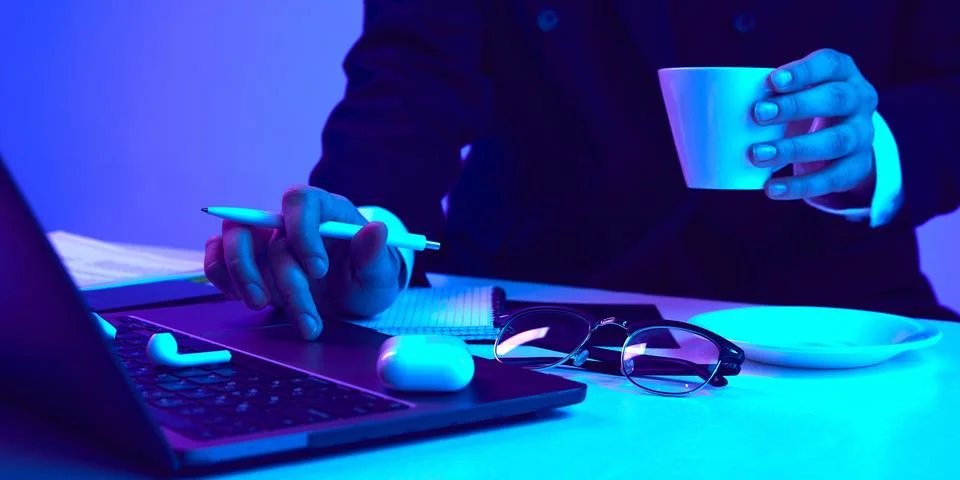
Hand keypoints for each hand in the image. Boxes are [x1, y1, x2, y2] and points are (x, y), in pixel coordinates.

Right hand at [203, 186, 403, 339]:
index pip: (299, 201)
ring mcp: (264, 240)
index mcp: (324, 210)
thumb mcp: (380, 272)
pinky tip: (246, 299)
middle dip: (284, 278)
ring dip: (243, 275)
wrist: (353, 300)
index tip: (318, 270)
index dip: (302, 231)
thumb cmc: (367, 278)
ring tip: (262, 306)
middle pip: (266, 230)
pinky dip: (223, 279)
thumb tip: (377, 229)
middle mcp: (289, 221)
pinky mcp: (248, 264)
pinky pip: (218, 260)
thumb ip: (375, 253)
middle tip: (305, 316)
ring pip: (234, 240)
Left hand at [749, 48, 878, 201]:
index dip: (804, 71)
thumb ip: (771, 95)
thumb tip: (718, 110)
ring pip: (836, 141)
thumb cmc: (806, 109)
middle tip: (758, 115)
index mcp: (843, 74)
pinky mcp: (857, 166)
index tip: (773, 81)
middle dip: (795, 107)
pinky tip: (772, 188)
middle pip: (835, 99)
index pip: (830, 64)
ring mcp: (863, 134)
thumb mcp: (798, 93)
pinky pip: (832, 178)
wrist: (847, 141)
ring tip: (758, 155)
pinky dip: (800, 185)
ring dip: (794, 148)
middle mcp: (860, 100)